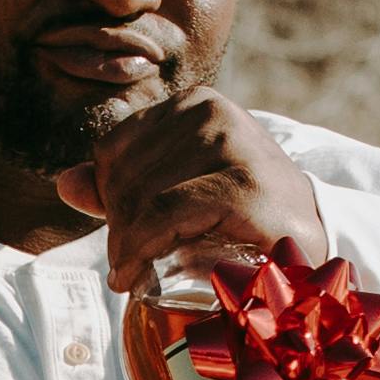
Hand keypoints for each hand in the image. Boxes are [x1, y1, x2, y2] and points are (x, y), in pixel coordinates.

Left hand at [59, 87, 331, 295]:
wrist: (313, 243)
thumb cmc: (244, 219)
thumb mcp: (181, 192)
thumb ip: (123, 186)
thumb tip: (65, 182)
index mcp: (196, 104)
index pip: (114, 149)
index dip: (108, 197)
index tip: (122, 235)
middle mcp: (213, 113)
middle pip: (124, 176)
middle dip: (116, 226)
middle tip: (127, 264)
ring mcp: (232, 146)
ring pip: (139, 199)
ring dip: (126, 245)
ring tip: (134, 271)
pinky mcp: (243, 188)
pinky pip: (164, 216)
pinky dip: (141, 248)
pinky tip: (135, 275)